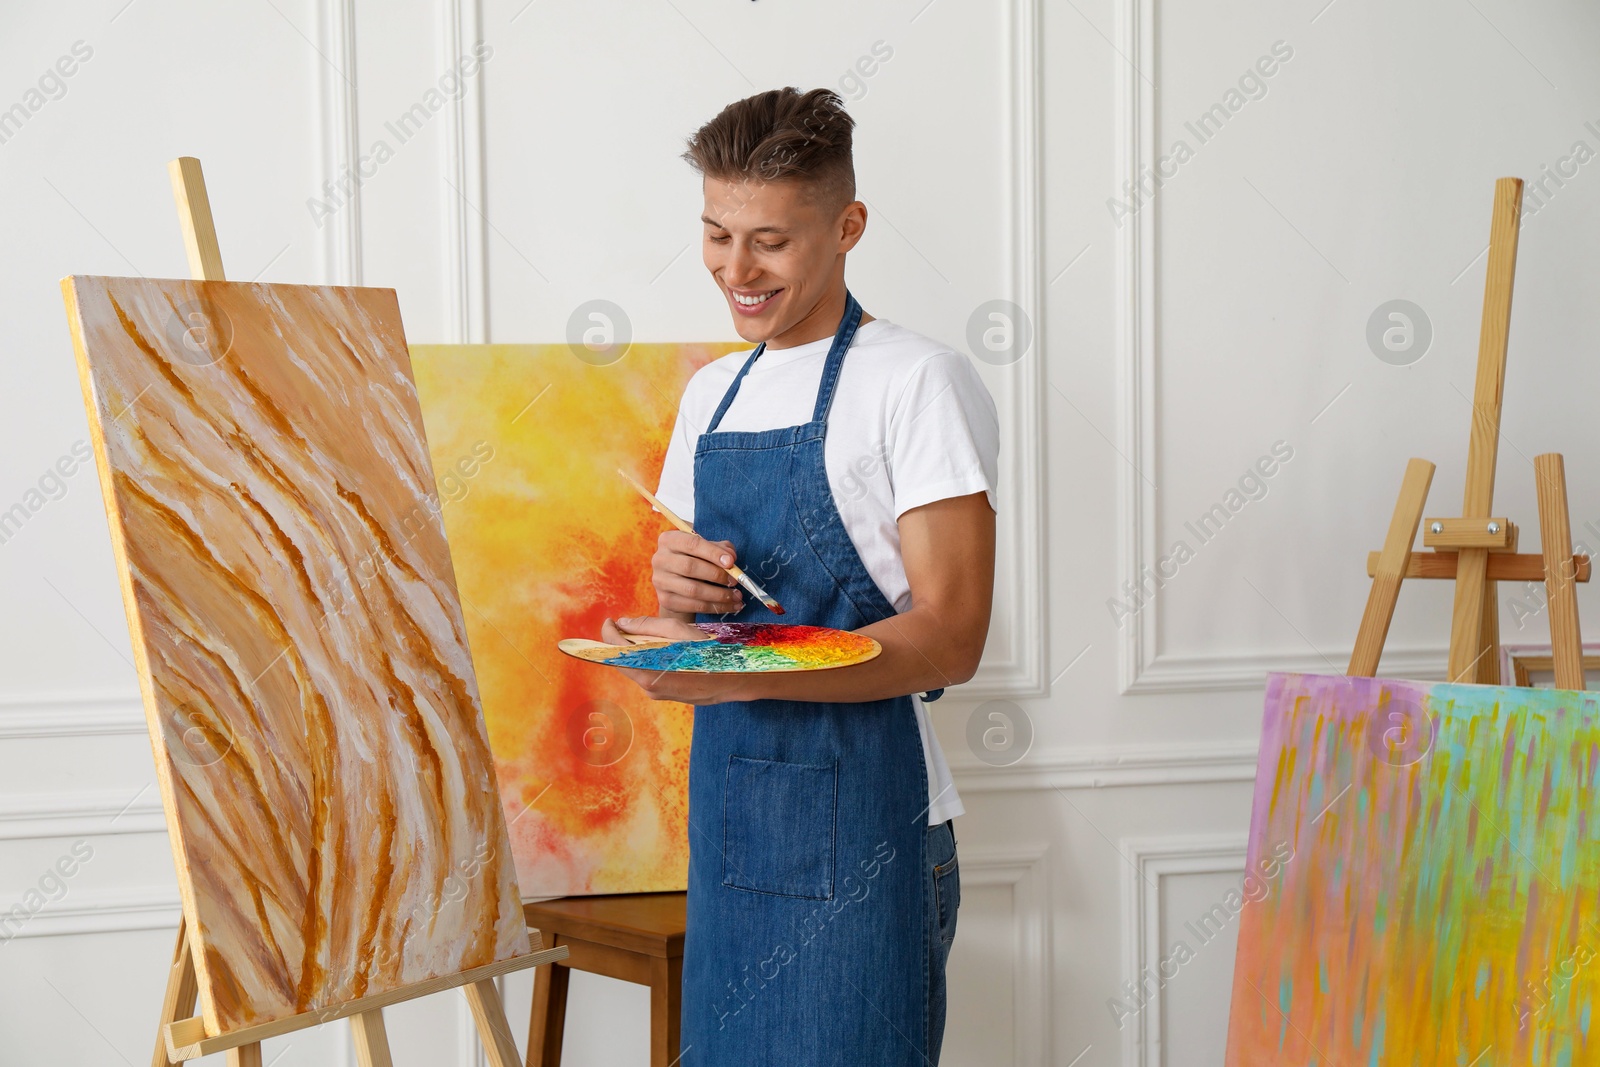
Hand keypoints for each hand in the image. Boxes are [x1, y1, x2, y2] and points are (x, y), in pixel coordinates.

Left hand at [599, 614, 751, 702]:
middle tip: (625, 625)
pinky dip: (647, 661)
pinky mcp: (665, 695)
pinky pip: (648, 675)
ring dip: (635, 651)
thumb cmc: (712, 652)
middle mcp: (648, 685)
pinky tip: (658, 650)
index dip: (609, 632)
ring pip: (636, 668)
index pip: (615, 650)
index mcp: (648, 668)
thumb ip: (649, 626)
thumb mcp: (680, 631)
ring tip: (644, 635)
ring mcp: (656, 692)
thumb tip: (624, 623)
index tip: (610, 620)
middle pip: (622, 661)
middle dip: (621, 641)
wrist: (737, 679)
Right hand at [651, 530, 744, 614]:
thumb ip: (721, 548)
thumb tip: (731, 557)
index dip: (713, 553)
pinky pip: (693, 605)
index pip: (692, 544)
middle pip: (690, 567)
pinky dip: (715, 607)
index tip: (731, 562)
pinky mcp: (666, 600)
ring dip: (719, 594)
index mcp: (669, 540)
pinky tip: (730, 605)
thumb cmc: (696, 559)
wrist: (679, 581)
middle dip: (717, 575)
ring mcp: (660, 581)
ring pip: (692, 590)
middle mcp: (660, 559)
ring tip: (736, 595)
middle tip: (735, 580)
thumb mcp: (707, 548)